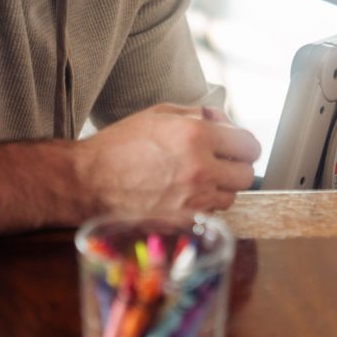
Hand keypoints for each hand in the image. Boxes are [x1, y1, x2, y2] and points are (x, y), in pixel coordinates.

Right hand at [77, 103, 260, 213]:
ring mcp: (192, 200)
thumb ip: (199, 114)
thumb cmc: (120, 145)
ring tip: (198, 179)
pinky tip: (185, 195)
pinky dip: (205, 207)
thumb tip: (222, 120)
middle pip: (246, 175)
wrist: (87, 181)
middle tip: (220, 162)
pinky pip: (211, 215)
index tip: (236, 146)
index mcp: (196, 136)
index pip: (249, 145)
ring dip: (221, 188)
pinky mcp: (181, 223)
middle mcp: (199, 169)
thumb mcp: (160, 114)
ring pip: (231, 197)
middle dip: (236, 166)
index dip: (243, 144)